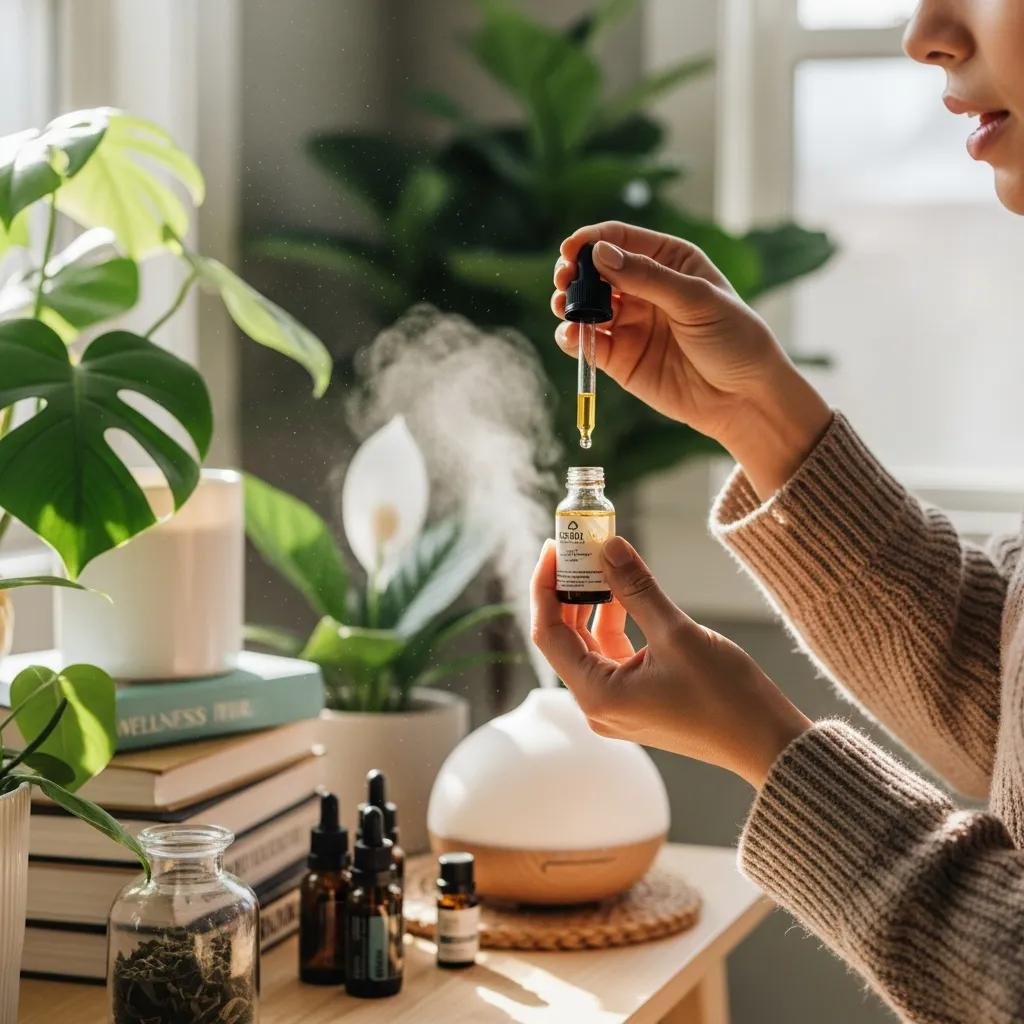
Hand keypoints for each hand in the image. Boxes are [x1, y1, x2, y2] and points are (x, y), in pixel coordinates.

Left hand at [530, 536, 810, 788]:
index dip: (546, 587)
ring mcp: (617, 707)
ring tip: (602, 561)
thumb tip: (607, 546)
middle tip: (578, 546)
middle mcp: (598, 706)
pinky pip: (613, 656)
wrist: (767, 742)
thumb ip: (636, 588)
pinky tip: (625, 594)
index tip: (553, 548)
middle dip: (570, 590)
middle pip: (566, 639)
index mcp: (597, 696)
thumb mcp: (676, 633)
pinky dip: (616, 624)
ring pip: (590, 645)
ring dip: (594, 604)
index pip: (549, 633)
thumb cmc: (726, 696)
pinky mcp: (637, 701)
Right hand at [552, 222, 831, 497]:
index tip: (571, 250)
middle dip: (575, 272)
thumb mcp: (696, 300)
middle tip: (564, 280)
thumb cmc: (733, 339)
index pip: (621, 240)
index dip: (592, 241)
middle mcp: (644, 288)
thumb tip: (599, 254)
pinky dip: (572, 337)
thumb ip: (647, 278)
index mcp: (668, 261)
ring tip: (565, 307)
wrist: (743, 398)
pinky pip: (587, 342)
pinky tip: (571, 335)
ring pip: (586, 306)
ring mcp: (630, 323)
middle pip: (596, 271)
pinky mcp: (620, 358)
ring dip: (569, 303)